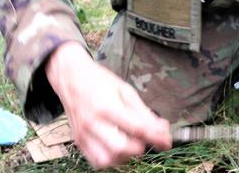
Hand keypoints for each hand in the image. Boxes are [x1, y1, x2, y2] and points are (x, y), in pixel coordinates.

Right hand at [45, 42, 171, 169]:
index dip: (156, 136)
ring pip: (108, 159)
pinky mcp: (78, 141)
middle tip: (147, 139)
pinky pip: (96, 161)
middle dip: (140, 147)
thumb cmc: (100, 81)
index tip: (167, 141)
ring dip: (126, 156)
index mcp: (107, 106)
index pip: (136, 128)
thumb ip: (143, 112)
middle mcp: (93, 123)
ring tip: (132, 143)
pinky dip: (112, 159)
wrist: (71, 78)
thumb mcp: (126, 90)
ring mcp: (83, 134)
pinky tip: (119, 148)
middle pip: (121, 148)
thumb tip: (162, 128)